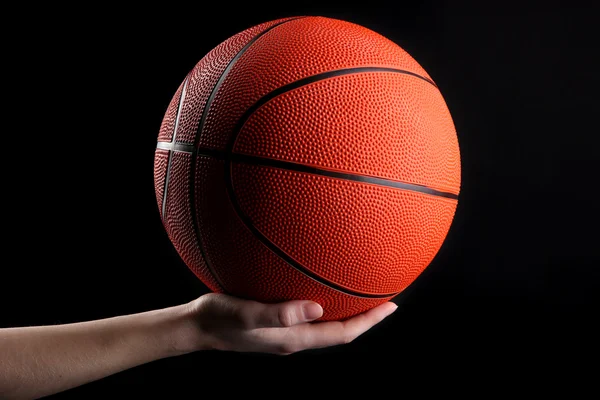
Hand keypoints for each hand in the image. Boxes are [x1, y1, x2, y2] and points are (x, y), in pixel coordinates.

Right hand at [178, 293, 397, 354]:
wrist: (196, 327)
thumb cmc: (217, 318)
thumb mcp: (245, 314)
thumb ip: (279, 314)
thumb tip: (318, 309)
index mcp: (293, 339)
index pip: (341, 333)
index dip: (369, 322)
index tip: (392, 306)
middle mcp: (294, 338)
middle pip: (340, 331)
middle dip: (366, 317)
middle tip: (388, 298)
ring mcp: (285, 333)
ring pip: (326, 324)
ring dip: (348, 310)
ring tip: (364, 291)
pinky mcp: (275, 323)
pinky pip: (309, 314)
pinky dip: (325, 304)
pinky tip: (320, 285)